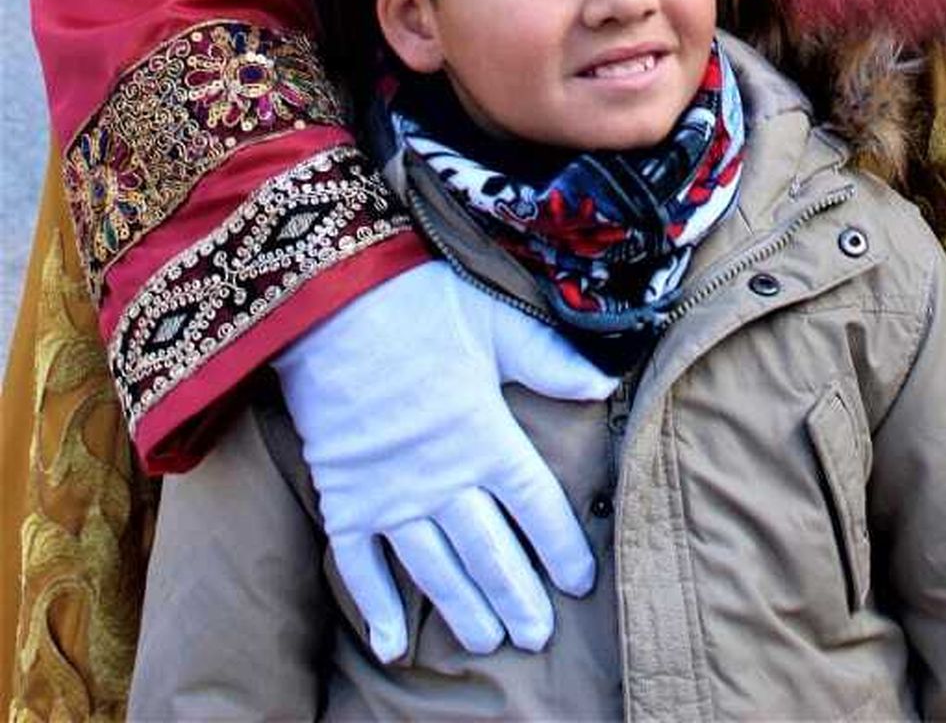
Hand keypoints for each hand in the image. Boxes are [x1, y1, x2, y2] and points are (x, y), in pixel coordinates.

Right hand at [272, 262, 612, 662]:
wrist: (335, 301)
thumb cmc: (422, 304)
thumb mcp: (499, 322)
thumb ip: (551, 361)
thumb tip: (607, 384)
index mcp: (487, 436)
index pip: (537, 506)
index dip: (562, 547)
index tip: (580, 582)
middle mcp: (444, 478)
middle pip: (490, 554)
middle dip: (518, 598)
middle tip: (538, 637)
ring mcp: (392, 496)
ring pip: (435, 571)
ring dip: (464, 610)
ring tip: (488, 642)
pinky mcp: (346, 500)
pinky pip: (359, 568)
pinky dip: (374, 608)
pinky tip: (392, 645)